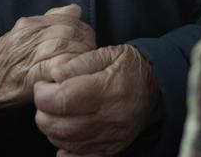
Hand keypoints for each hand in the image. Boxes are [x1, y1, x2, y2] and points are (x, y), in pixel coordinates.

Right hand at [0, 4, 95, 108]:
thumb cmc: (8, 58)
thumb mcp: (26, 33)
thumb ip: (52, 20)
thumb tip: (76, 9)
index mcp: (30, 23)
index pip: (68, 19)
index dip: (83, 30)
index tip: (88, 42)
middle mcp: (29, 35)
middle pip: (69, 32)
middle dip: (85, 44)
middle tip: (90, 55)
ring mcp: (28, 55)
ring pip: (63, 48)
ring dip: (79, 58)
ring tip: (82, 66)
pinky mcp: (28, 76)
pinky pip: (55, 69)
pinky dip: (66, 70)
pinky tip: (70, 75)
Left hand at [33, 44, 162, 155]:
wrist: (158, 89)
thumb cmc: (129, 68)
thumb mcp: (108, 53)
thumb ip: (79, 62)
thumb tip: (53, 73)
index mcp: (106, 89)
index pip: (62, 99)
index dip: (42, 94)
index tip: (42, 86)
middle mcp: (109, 117)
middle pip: (59, 125)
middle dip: (43, 112)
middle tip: (47, 98)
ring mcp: (110, 136)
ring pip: (65, 142)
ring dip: (52, 128)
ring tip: (57, 112)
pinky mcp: (111, 148)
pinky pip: (80, 156)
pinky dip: (65, 148)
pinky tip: (65, 133)